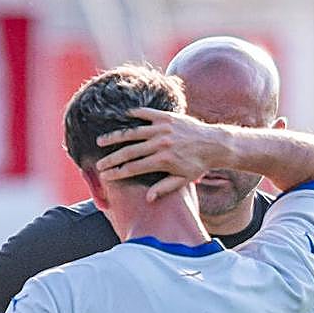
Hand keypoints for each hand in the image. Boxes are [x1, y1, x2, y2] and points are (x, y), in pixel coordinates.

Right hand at [95, 108, 233, 201]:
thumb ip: (164, 188)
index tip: (106, 176)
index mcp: (162, 161)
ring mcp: (163, 128)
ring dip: (115, 136)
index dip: (117, 172)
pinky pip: (146, 114)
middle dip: (111, 158)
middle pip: (129, 152)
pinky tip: (122, 117)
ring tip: (101, 140)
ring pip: (133, 132)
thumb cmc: (198, 165)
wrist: (215, 144)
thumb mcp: (182, 180)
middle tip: (98, 164)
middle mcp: (160, 144)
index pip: (133, 168)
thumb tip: (148, 199)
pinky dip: (134, 115)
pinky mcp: (167, 117)